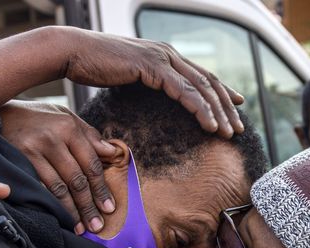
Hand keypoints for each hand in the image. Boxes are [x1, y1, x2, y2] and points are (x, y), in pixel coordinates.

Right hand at [0, 27, 244, 138]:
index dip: (220, 93)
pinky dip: (201, 110)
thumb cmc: (92, 67)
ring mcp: (162, 58)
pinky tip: (210, 126)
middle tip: (238, 128)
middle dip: (226, 107)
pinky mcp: (154, 67)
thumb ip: (142, 83)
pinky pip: (185, 92)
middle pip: (208, 82)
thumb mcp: (125, 77)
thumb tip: (147, 96)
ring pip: (202, 87)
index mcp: (164, 55)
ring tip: (229, 133)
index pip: (200, 76)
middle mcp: (168, 54)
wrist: (71, 53)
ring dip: (218, 112)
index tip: (235, 109)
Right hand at [0, 101, 115, 233]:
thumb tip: (113, 153)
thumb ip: (90, 136)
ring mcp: (32, 151)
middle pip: (76, 180)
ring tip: (80, 228)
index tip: (109, 208)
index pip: (91, 165)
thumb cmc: (40, 118)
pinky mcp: (18, 162)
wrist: (0, 114)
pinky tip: (58, 217)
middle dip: (88, 205)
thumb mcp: (67, 118)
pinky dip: (50, 205)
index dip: (101, 189)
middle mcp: (52, 139)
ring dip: (70, 211)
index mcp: (69, 128)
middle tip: (97, 225)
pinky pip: (38, 188)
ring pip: (58, 188)